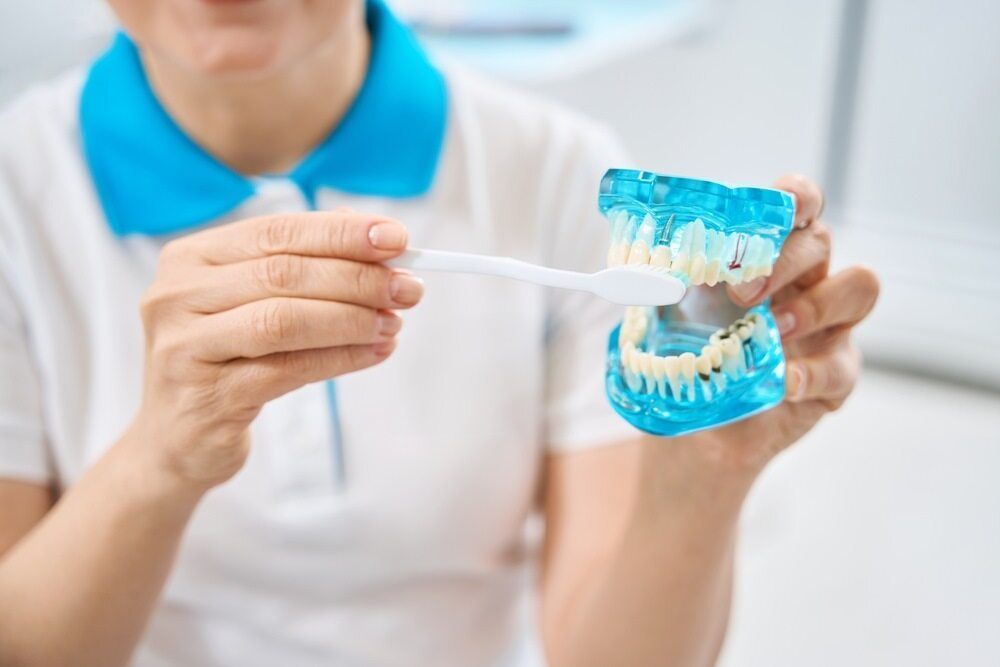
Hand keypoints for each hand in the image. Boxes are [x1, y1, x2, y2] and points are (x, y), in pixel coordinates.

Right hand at [126, 210, 423, 489]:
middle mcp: (177, 296)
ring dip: (352, 318)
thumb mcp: (253, 302)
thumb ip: (304, 267)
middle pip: (283, 274)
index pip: (277, 232)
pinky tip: (375, 352)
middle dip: (357, 277)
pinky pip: (289, 370)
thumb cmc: (227, 358)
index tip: (398, 238)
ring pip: (284, 320)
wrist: (176, 438)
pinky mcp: (208, 398)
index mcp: (191, 258)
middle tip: (408, 288)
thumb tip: (379, 240)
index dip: (341, 233)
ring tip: (394, 322)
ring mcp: (186, 348)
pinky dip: (341, 358)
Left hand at [673, 174, 879, 475]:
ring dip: (814, 303)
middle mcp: (807, 279)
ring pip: (858, 288)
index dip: (797, 197)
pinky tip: (784, 382)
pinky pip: (842, 365)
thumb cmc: (690, 358)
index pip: (799, 206)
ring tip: (774, 327)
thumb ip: (658, 290)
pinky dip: (811, 372)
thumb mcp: (665, 318)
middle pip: (820, 242)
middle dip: (783, 260)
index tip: (781, 206)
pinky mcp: (836, 374)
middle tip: (739, 290)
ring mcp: (828, 326)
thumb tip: (631, 275)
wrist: (700, 428)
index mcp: (769, 254)